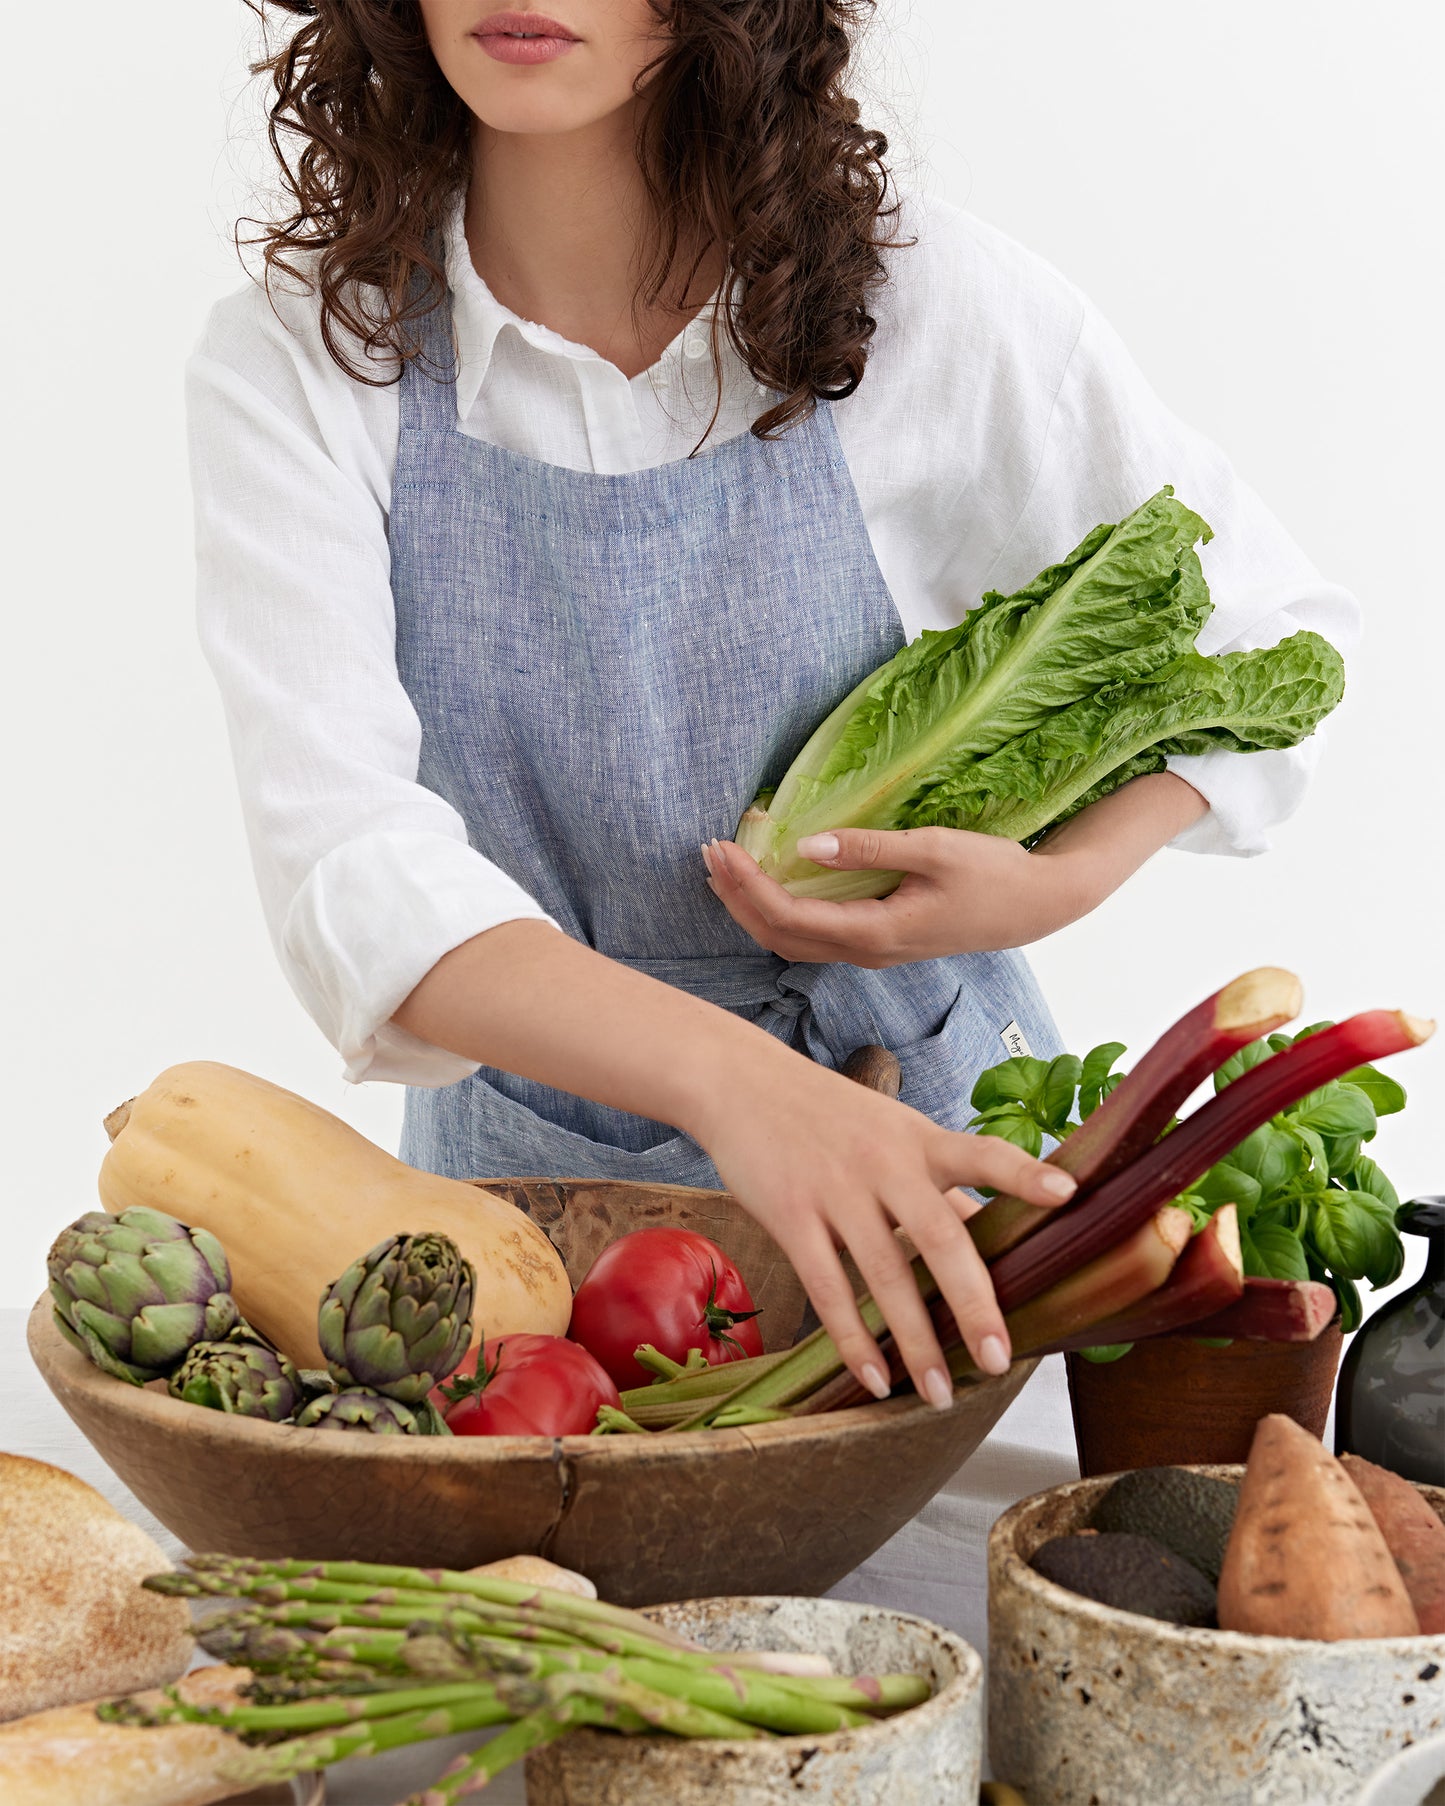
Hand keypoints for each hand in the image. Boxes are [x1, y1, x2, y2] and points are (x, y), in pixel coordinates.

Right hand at [688, 1043, 1077, 1402]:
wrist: (740, 1082)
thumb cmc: (828, 1114)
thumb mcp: (891, 1131)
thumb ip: (937, 1177)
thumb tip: (985, 1228)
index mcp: (919, 1140)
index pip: (984, 1154)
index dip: (1026, 1173)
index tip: (1068, 1194)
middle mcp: (885, 1164)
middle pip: (941, 1237)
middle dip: (974, 1303)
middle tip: (998, 1358)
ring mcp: (837, 1191)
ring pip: (886, 1276)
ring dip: (916, 1342)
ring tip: (939, 1393)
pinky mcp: (791, 1215)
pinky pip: (828, 1289)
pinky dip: (853, 1340)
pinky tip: (875, 1377)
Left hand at [704, 771, 1209, 964]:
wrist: (1037, 906)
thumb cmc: (992, 873)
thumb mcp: (932, 849)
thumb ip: (867, 848)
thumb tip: (804, 846)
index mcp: (873, 933)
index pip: (788, 916)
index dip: (746, 885)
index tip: (720, 847)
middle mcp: (865, 952)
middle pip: (777, 936)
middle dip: (735, 898)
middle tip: (707, 854)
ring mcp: (871, 951)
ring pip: (792, 941)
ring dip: (753, 906)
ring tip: (724, 867)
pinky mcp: (879, 942)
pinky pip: (813, 934)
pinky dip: (780, 910)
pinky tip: (770, 880)